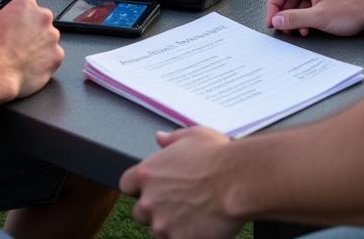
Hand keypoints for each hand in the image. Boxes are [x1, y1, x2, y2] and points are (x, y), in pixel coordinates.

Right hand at [0, 0, 62, 98]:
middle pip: (40, 22)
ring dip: (39, 47)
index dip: (17, 21)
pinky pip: (54, 57)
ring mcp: (52, 36)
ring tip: (22, 57)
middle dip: (30, 32)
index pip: (26, 9)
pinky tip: (30, 66)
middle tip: (16, 44)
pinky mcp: (57, 55)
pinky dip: (45, 62)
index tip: (10, 31)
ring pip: (48, 40)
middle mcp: (43, 17)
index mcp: (26, 5)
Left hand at [121, 127, 239, 238]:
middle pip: (139, 212)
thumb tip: (159, 138)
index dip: (137, 186)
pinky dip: (187, 235)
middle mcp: (149, 201)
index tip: (150, 187)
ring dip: (171, 223)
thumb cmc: (217, 156)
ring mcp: (162, 224)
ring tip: (194, 211)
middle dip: (154, 208)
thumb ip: (171, 139)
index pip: (125, 184)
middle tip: (177, 201)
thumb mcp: (192, 135)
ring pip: (159, 229)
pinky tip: (202, 224)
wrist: (237, 181)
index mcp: (147, 173)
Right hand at [265, 0, 363, 36]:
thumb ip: (294, 19)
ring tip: (296, 31)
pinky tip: (308, 29)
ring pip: (298, 4)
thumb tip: (277, 20)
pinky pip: (308, 8)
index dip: (273, 6)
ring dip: (295, 19)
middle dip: (284, 14)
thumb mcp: (318, 17)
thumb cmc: (353, 8)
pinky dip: (305, 19)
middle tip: (282, 28)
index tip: (272, 20)